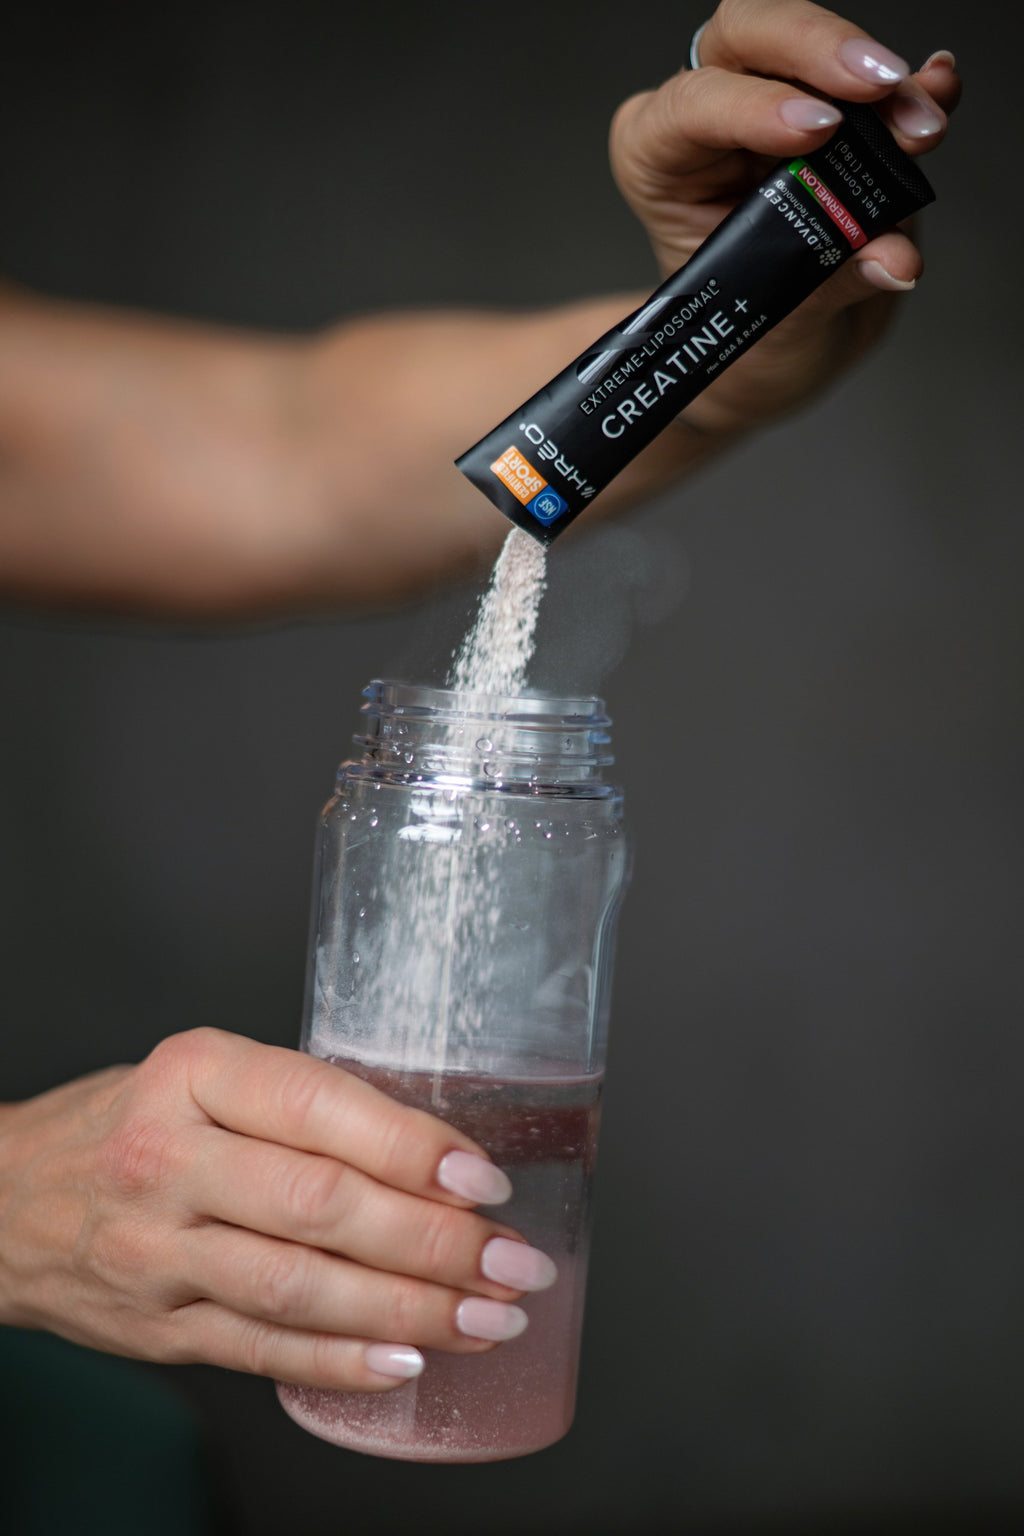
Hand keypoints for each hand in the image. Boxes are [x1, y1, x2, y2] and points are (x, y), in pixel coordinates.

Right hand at [0, 1029, 554, 1389]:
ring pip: (298, 1288)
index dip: (410, 1148)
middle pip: (318, 1206)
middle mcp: (169, 1160)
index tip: (484, 1178)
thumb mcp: (204, 1077)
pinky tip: (409, 1363)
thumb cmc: (131, 1123)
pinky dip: (343, 1361)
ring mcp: (156, 1252)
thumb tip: (436, 1153)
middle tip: (512, 1263)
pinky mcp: (156, 1329)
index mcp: (193, 1074)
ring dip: (408, 1310)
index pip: (317, 1108)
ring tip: (487, 1318)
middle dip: (434, 1241)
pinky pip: (262, 1351)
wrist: (8, 1201)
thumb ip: (300, 1105)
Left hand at [609, 0, 961, 433]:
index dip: (755, 106)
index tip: (817, 128)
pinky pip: (868, 83)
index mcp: (660, 160)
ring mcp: (767, 104)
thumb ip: (822, 285)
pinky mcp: (828, 111)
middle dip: (820, 53)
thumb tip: (891, 259)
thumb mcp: (766, 320)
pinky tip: (938, 90)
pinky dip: (910, 87)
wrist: (765, 344)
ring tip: (921, 128)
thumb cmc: (739, 326)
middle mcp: (706, 119)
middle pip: (750, 39)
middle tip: (881, 86)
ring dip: (881, 87)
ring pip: (815, 52)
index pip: (692, 106)